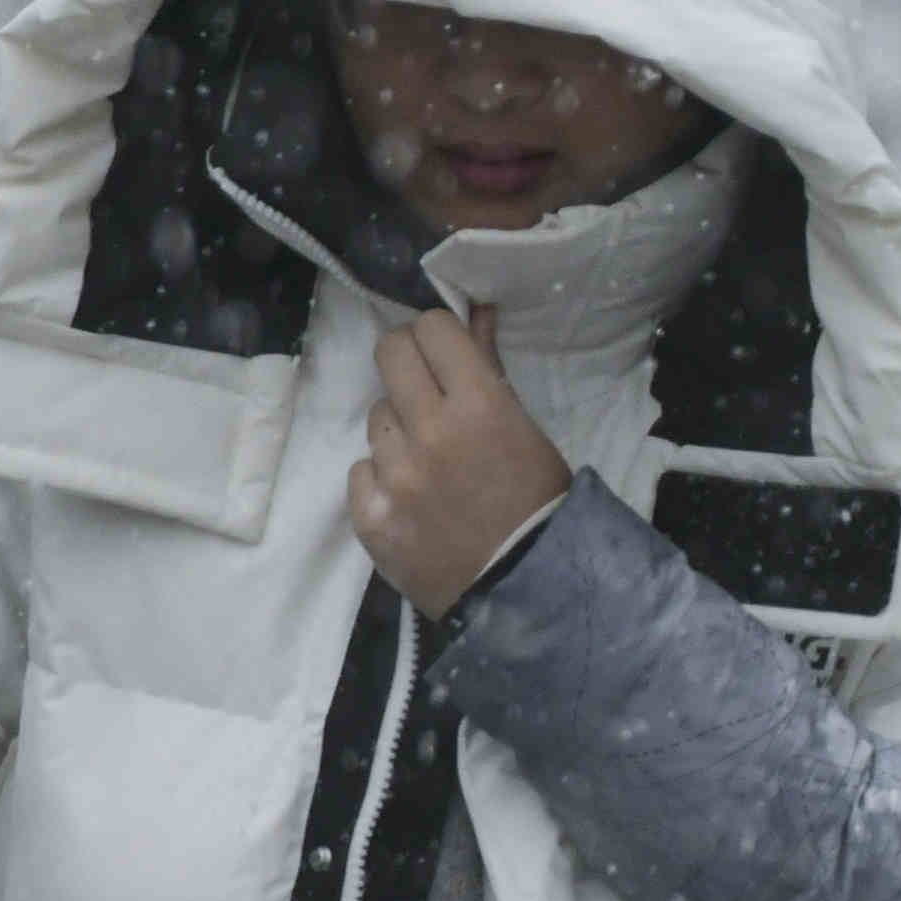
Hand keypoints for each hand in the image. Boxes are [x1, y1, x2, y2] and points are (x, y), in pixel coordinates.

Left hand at [350, 309, 576, 615]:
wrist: (527, 590)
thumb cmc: (539, 504)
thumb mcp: (525, 429)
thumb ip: (490, 369)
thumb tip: (475, 310)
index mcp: (479, 405)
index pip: (431, 329)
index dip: (437, 336)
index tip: (444, 354)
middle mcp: (430, 432)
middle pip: (390, 354)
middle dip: (407, 362)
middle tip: (424, 388)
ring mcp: (395, 476)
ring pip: (377, 416)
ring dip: (399, 430)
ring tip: (428, 461)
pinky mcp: (371, 516)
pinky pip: (361, 470)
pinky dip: (383, 479)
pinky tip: (411, 497)